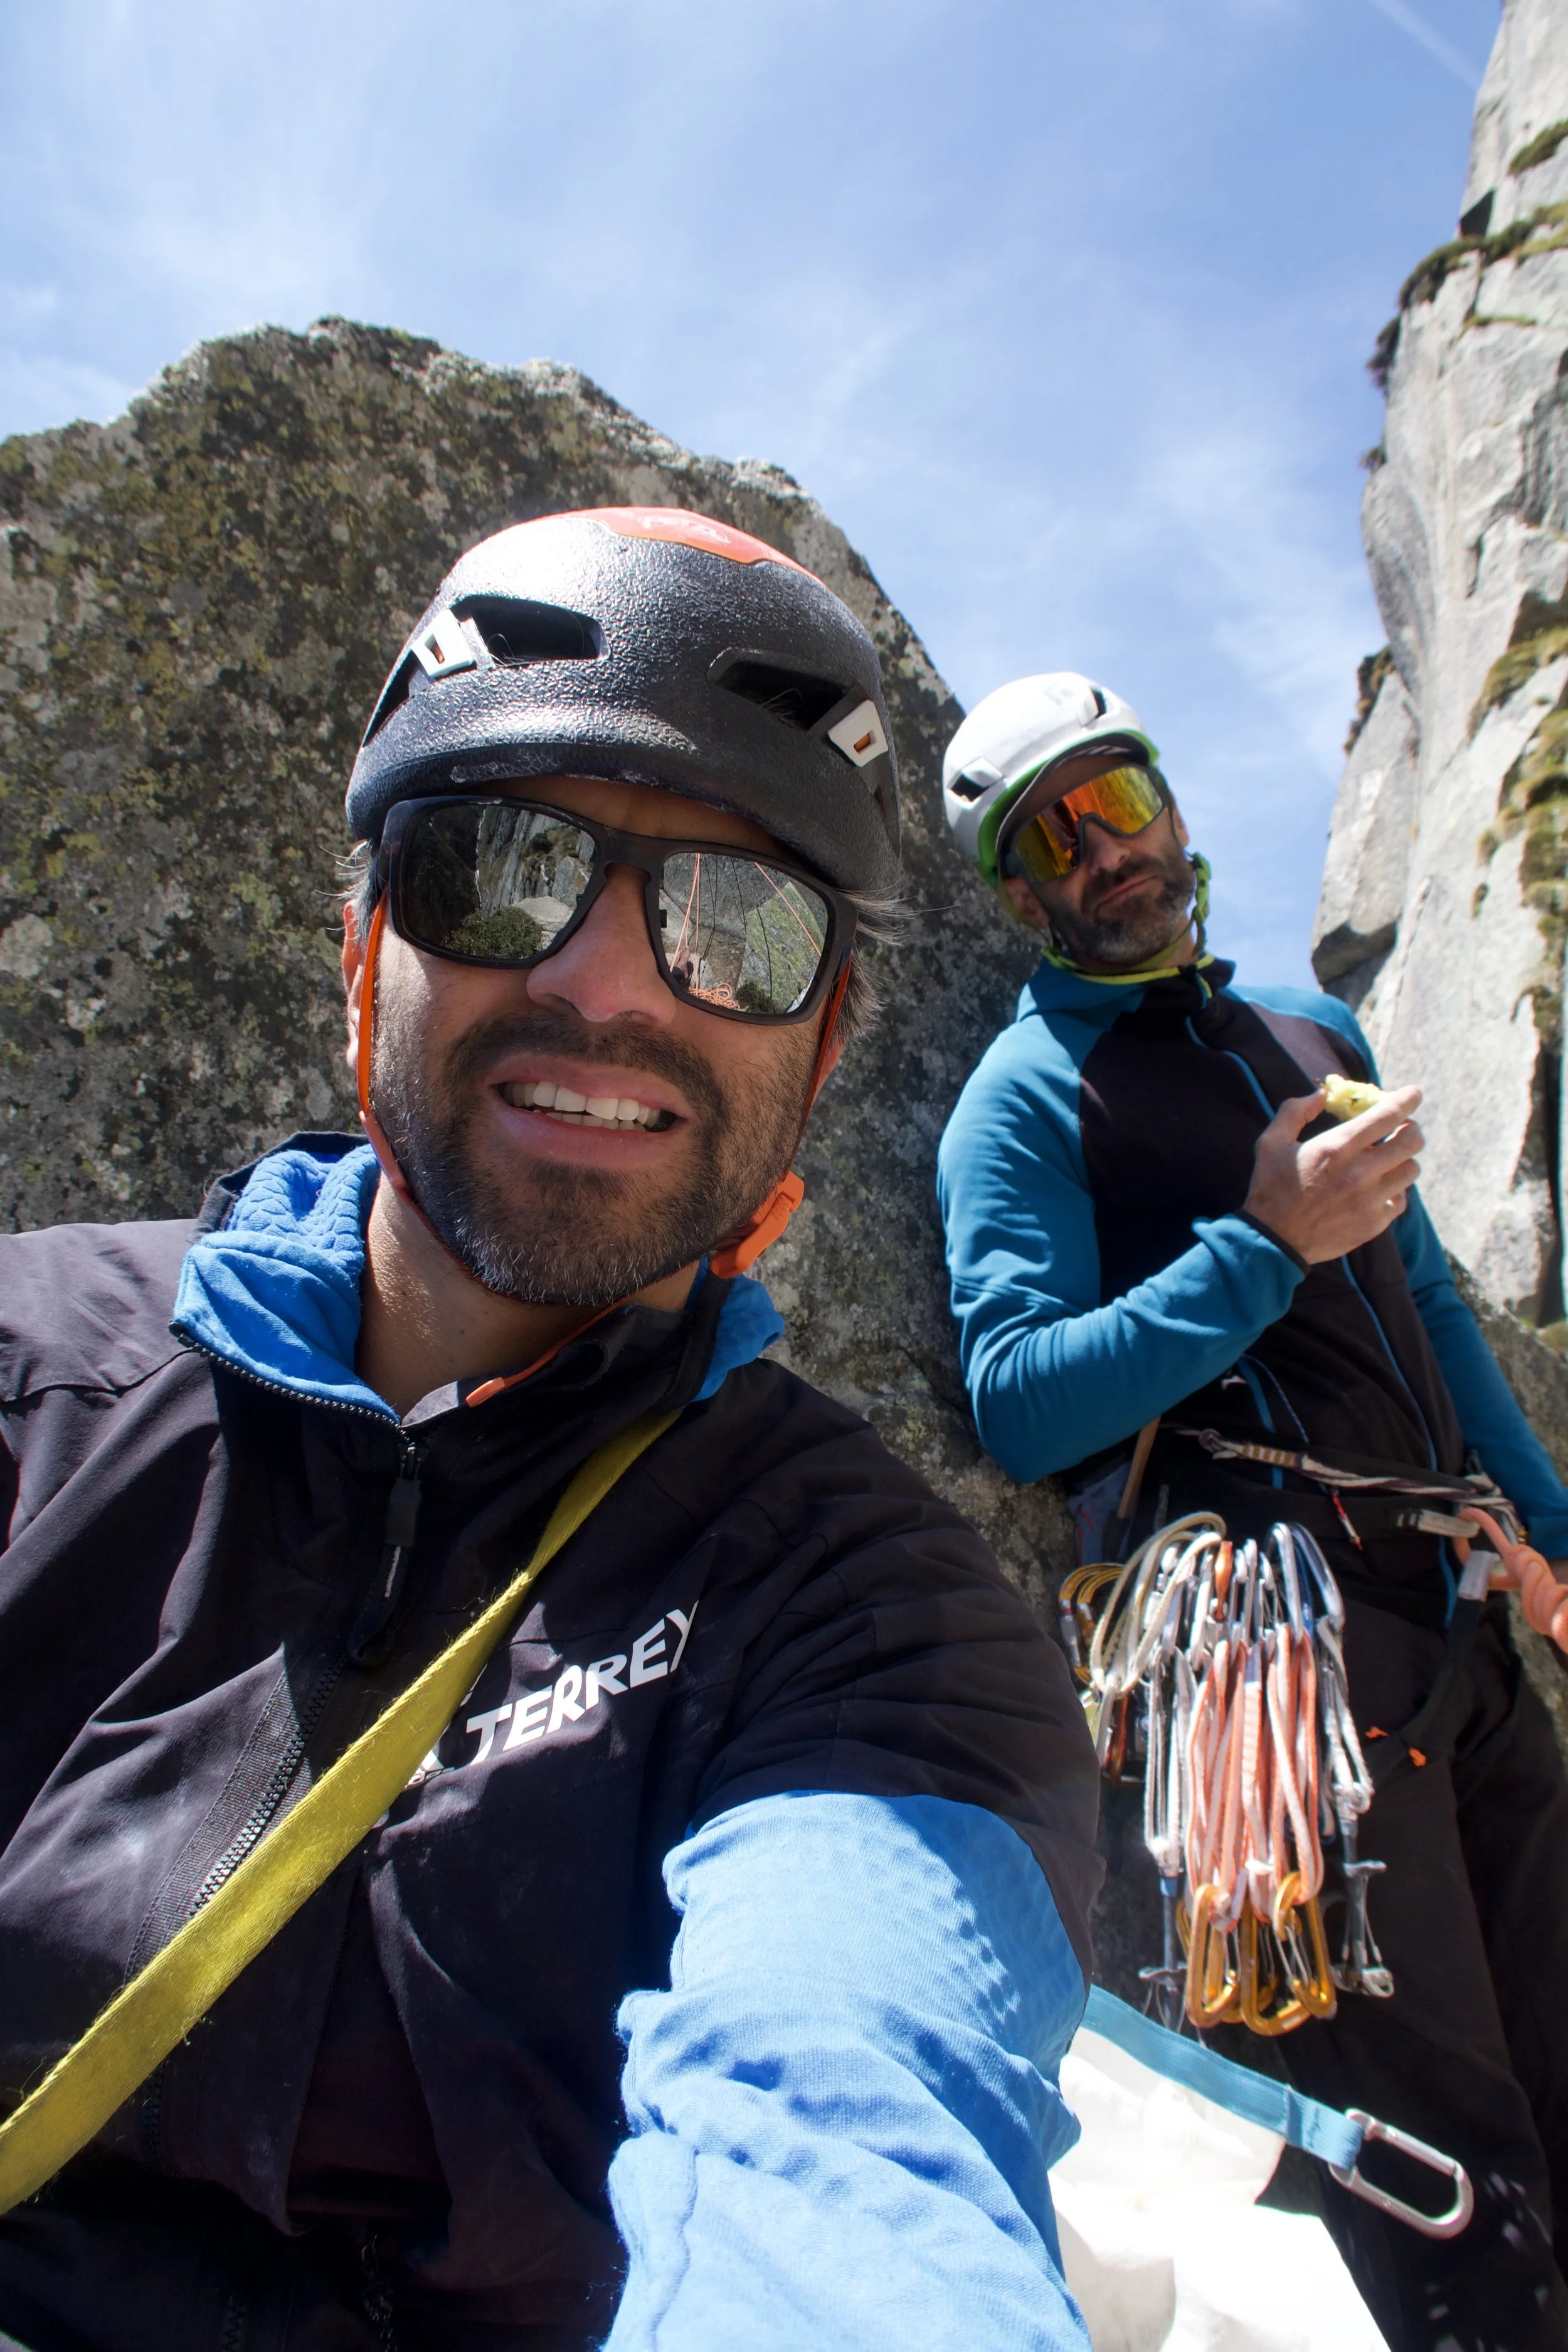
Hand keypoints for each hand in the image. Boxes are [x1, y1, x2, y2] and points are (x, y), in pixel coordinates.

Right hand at [1243, 1085, 1423, 1264]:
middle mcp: (1360, 1173)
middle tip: (1401, 1129)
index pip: (1388, 1115)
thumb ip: (1294, 1112)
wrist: (1274, 1240)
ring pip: (1412, 1170)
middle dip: (1411, 1129)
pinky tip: (1379, 1188)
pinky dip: (1395, 1189)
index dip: (1407, 1100)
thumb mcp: (1271, 1142)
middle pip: (1411, 1142)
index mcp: (1337, 1148)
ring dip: (1403, 1159)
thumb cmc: (1271, 1188)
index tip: (1414, 1093)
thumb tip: (1321, 1095)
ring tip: (1389, 1160)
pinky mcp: (1375, 1223)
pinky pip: (1402, 1199)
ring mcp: (1371, 1200)